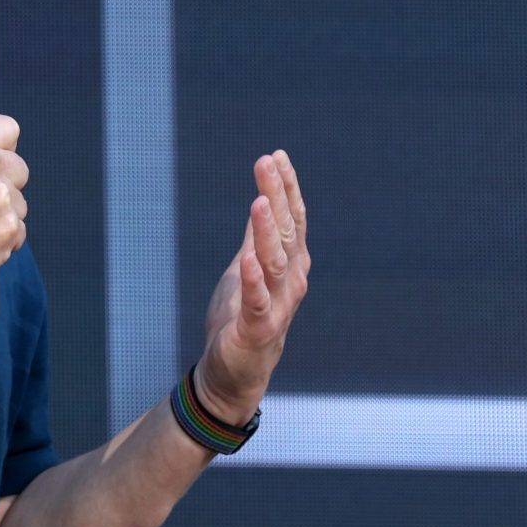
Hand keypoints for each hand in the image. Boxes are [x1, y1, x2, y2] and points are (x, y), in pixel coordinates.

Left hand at [194, 150, 309, 424]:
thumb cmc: (243, 316)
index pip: (291, 218)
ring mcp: (278, 305)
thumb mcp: (247, 266)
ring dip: (266, 230)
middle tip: (267, 161)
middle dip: (277, 195)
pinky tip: (247, 257)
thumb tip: (263, 195)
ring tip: (259, 199)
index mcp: (290, 263)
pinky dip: (253, 279)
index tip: (276, 155)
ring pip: (274, 261)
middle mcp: (291, 280)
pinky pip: (258, 301)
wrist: (235, 371)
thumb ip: (256, 236)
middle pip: (285, 231)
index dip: (286, 187)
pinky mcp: (258, 328)